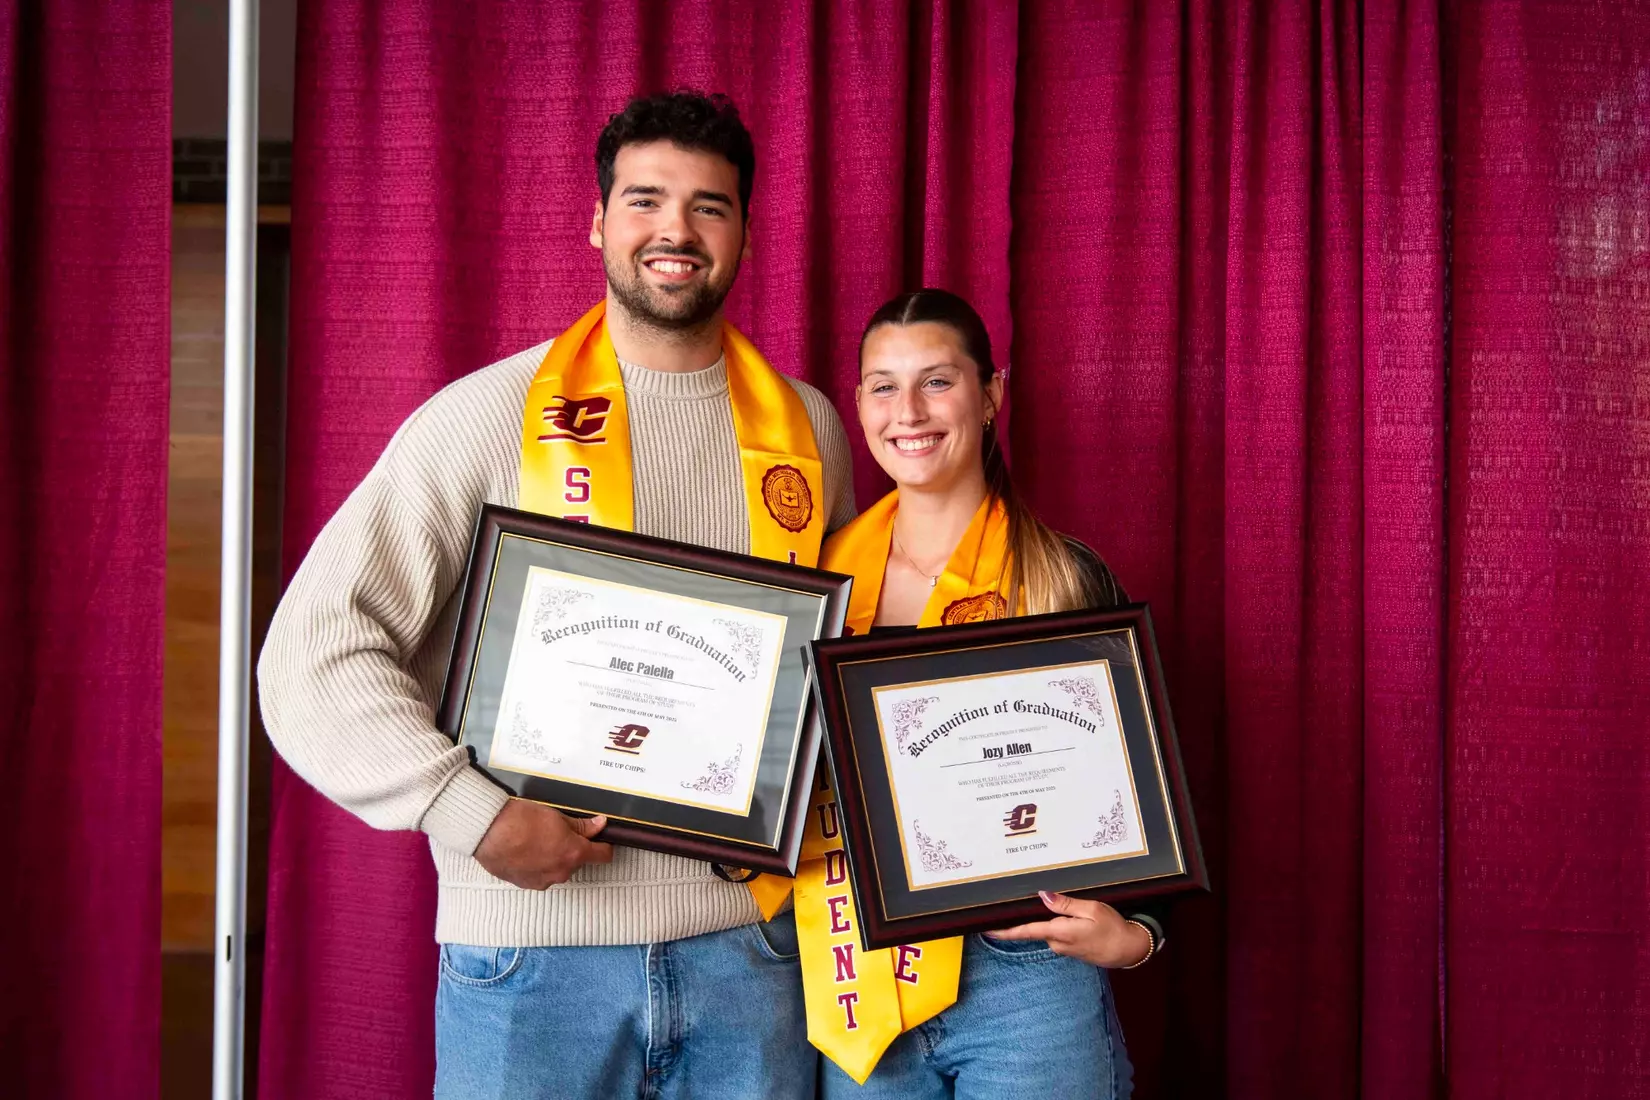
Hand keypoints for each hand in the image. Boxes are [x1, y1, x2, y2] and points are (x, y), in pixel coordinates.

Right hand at [473, 799, 612, 889]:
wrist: (488, 832)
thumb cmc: (520, 820)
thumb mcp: (556, 816)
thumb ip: (581, 826)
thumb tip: (598, 825)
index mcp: (574, 854)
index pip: (603, 856)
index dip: (604, 845)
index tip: (600, 839)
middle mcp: (561, 873)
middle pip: (577, 862)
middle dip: (572, 849)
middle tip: (558, 832)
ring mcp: (543, 881)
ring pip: (557, 869)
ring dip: (553, 857)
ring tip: (537, 840)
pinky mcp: (526, 884)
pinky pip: (539, 875)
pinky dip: (537, 865)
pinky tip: (525, 850)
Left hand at [987, 891, 1151, 967]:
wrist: (1128, 950)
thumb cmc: (1113, 928)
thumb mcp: (1091, 909)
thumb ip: (1065, 904)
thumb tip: (1043, 896)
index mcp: (1060, 932)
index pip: (1027, 931)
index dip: (1005, 932)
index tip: (987, 930)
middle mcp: (1058, 943)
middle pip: (1035, 927)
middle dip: (1029, 917)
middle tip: (1019, 902)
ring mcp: (1064, 948)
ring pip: (1047, 930)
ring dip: (1048, 920)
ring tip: (1056, 906)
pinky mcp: (1070, 949)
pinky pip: (1057, 934)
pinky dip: (1057, 925)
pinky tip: (1069, 918)